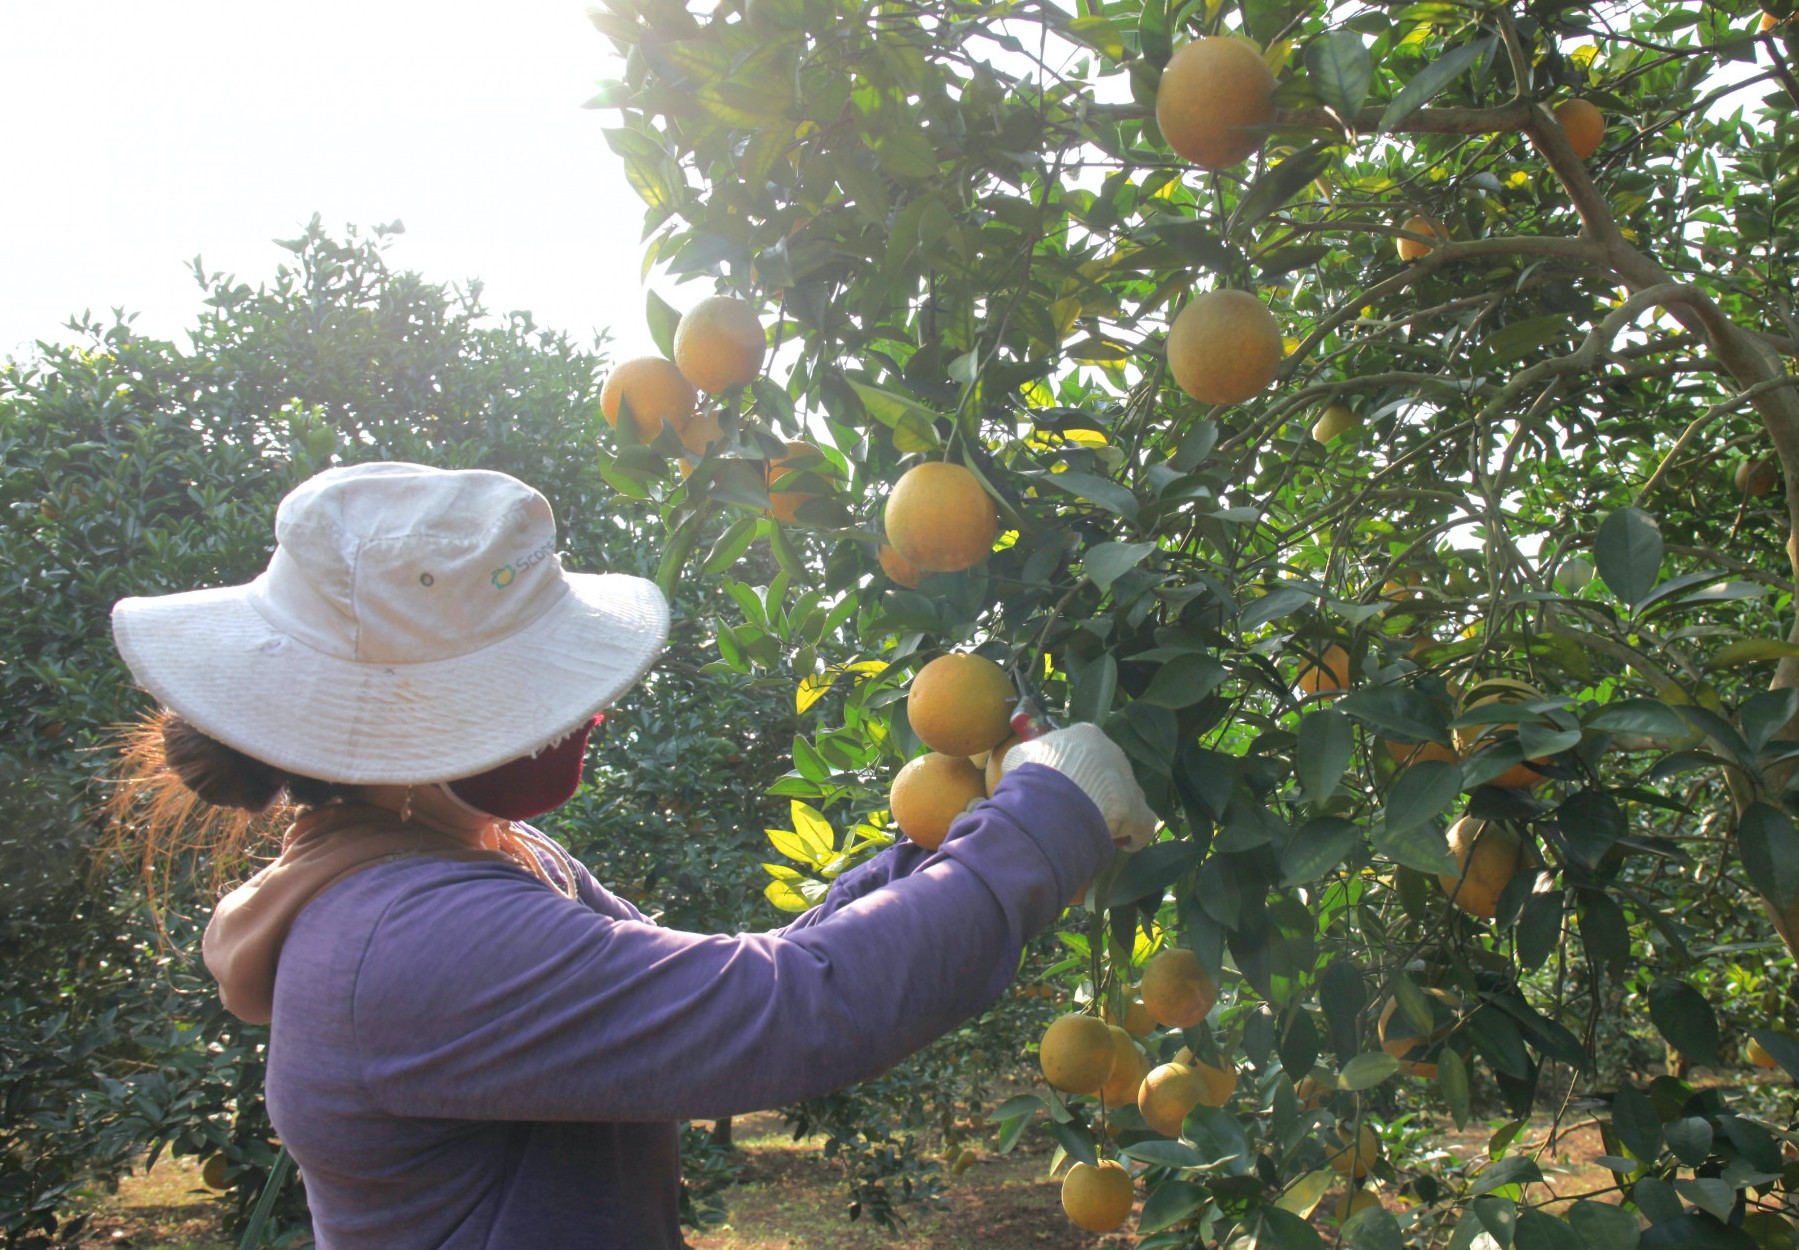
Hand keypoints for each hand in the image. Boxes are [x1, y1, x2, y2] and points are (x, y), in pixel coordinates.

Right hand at [1001, 723, 1158, 849]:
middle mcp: (1114, 753)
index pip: (1084, 752)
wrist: (1056, 799)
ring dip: (1115, 814)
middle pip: (1107, 775)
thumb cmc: (1036, 774)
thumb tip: (1023, 763)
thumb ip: (1026, 757)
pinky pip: (1141, 824)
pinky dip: (1133, 835)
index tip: (1062, 789)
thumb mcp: (1019, 758)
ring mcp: (1129, 781)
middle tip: (1076, 812)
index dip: (1074, 772)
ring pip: (1126, 798)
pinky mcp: (1138, 810)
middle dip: (1096, 793)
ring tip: (1096, 830)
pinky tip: (1121, 844)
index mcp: (1087, 736)